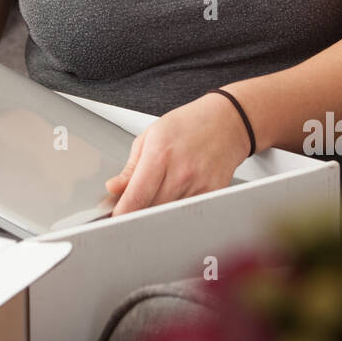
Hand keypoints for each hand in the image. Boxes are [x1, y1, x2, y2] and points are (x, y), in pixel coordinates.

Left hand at [106, 91, 252, 216]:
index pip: (136, 197)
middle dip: (136, 213)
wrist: (227, 122)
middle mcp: (180, 173)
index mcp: (160, 154)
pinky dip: (176, 210)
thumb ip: (130, 167)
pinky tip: (175, 196)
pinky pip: (187, 212)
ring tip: (156, 196)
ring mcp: (199, 186)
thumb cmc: (189, 125)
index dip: (122, 213)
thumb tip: (114, 188)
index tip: (114, 218)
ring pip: (168, 215)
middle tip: (131, 207)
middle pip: (150, 210)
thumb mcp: (150, 136)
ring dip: (156, 212)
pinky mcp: (212, 194)